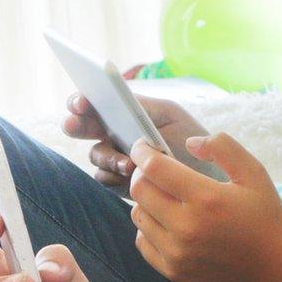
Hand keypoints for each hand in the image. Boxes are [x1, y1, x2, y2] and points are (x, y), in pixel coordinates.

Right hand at [65, 92, 207, 187]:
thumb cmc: (188, 135)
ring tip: (128, 163)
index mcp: (121, 111)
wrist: (206, 170)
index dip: (80, 100)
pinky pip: (105, 178)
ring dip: (107, 157)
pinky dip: (114, 176)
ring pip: (95, 155)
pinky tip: (131, 175)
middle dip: (74, 124)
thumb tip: (114, 99)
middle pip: (82, 127)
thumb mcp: (169, 113)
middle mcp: (112, 133)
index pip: (92, 102)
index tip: (81, 103)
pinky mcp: (119, 182)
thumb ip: (141, 105)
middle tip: (75, 125)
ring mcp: (114, 158)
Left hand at [127, 135, 281, 281]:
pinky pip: (142, 241)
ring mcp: (177, 253)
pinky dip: (148, 227)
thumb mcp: (254, 172)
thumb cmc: (263, 215)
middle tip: (155, 169)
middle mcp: (187, 228)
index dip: (143, 151)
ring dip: (145, 200)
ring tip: (165, 196)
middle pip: (139, 190)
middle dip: (142, 172)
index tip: (144, 146)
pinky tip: (167, 221)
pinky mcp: (173, 271)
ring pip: (138, 215)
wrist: (273, 266)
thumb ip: (223, 147)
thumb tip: (190, 142)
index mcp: (206, 199)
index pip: (154, 168)